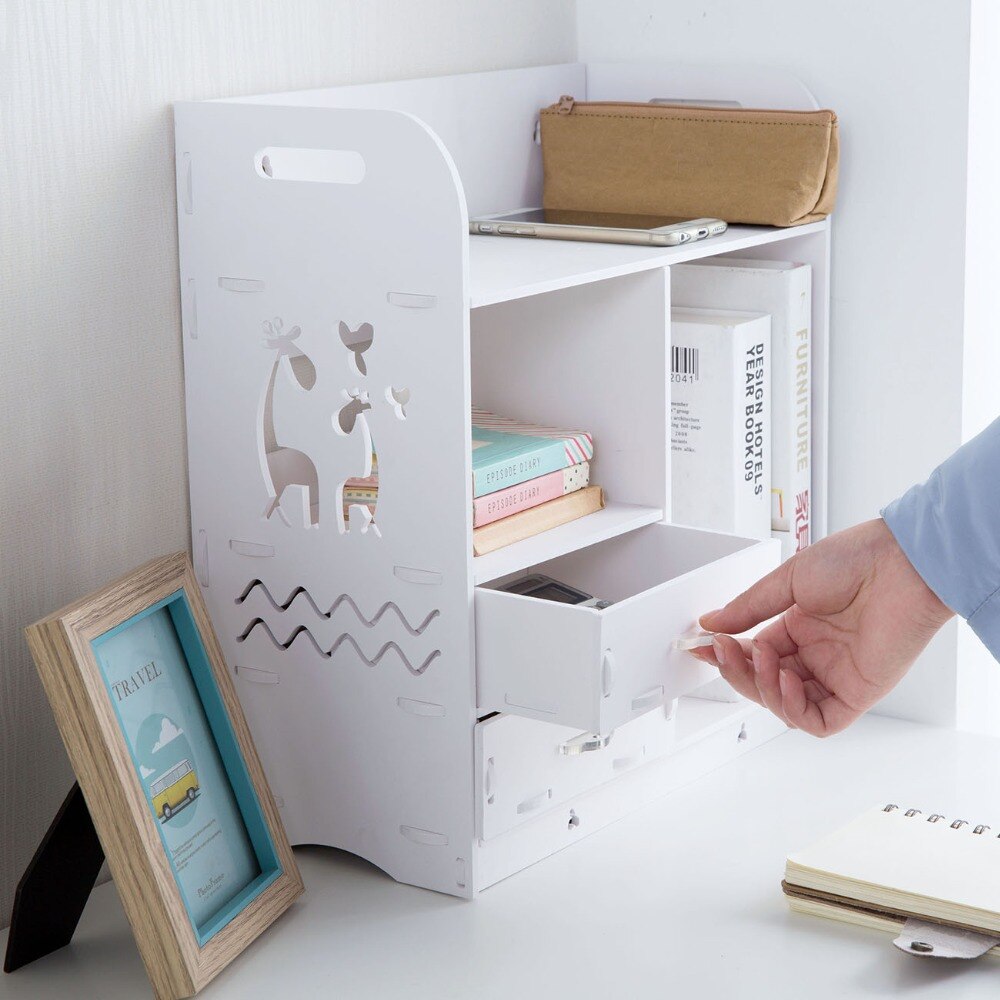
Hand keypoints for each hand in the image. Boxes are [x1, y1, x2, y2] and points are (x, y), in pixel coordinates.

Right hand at [691, 518, 952, 736]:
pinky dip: (793, 708)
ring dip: (761, 688)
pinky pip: (818, 720)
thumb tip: (712, 621)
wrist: (903, 565)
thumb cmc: (859, 561)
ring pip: (785, 706)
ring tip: (757, 658)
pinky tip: (783, 681)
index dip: (726, 654)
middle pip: (763, 682)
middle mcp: (817, 654)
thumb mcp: (789, 579)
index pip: (753, 653)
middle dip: (736, 670)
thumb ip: (749, 608)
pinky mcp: (857, 693)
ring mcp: (836, 675)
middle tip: (720, 651)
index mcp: (801, 627)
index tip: (701, 646)